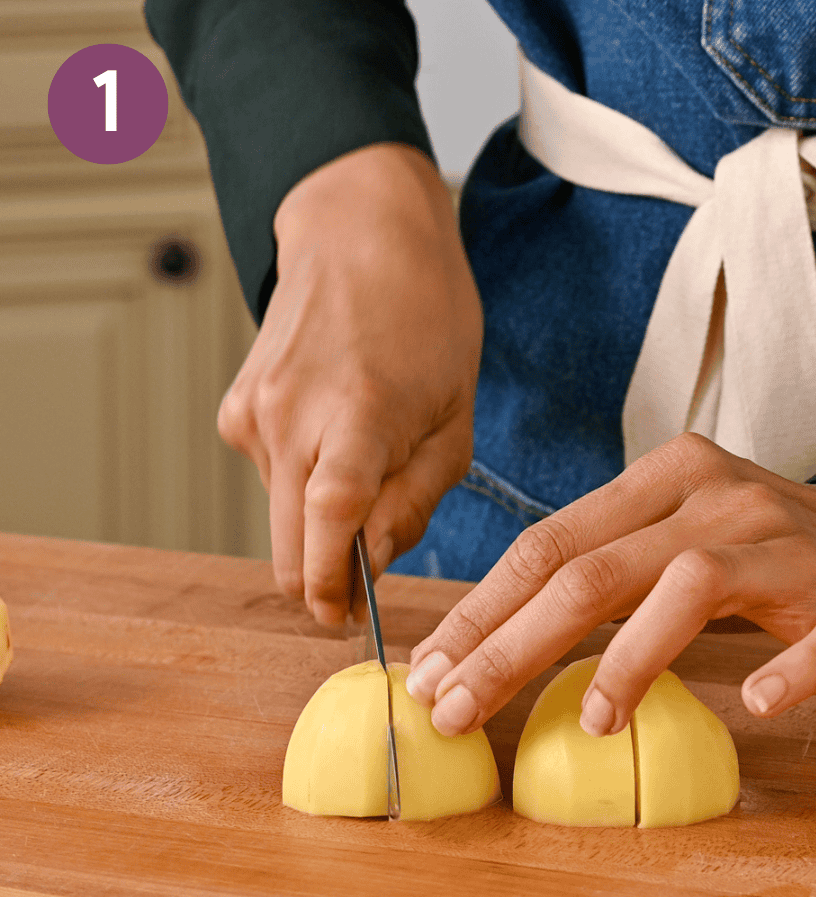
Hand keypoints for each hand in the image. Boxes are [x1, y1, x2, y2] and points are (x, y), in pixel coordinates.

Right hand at [218, 144, 482, 623]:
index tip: (348, 617)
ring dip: (321, 522)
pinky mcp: (235, 410)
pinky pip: (271, 479)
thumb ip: (416, 498)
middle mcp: (289, 418)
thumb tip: (373, 561)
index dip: (334, 587)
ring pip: (281, 516)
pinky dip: (304, 485)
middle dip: (324, 577)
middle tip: (365, 578)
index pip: (329, 528)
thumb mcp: (455, 417)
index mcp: (357, 416)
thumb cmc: (426, 319)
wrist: (358, 235)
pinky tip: (338, 439)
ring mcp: (253, 414)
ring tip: (370, 466)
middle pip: (289, 544)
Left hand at [405, 433, 815, 734]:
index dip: (483, 610)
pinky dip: (790, 671)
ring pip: (693, 588)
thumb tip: (486, 636)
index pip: (550, 544)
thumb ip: (592, 568)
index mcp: (663, 479)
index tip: (431, 669)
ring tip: (589, 721)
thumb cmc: (746, 547)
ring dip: (631, 660)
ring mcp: (788, 547)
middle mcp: (719, 500)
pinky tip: (756, 704)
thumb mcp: (664, 535)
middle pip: (596, 571)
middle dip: (513, 646)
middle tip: (457, 711)